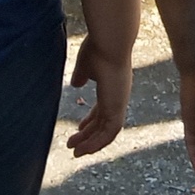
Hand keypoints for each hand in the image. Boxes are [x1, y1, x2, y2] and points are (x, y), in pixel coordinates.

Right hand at [66, 35, 132, 157]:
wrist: (110, 42)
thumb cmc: (99, 48)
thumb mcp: (85, 65)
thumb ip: (82, 75)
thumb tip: (77, 84)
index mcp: (112, 86)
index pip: (102, 109)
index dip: (91, 121)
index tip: (78, 128)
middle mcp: (118, 96)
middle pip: (104, 123)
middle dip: (89, 136)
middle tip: (74, 147)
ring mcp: (120, 102)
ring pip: (108, 131)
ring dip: (92, 143)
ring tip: (75, 153)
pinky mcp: (117, 107)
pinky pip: (109, 132)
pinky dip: (97, 142)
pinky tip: (83, 149)